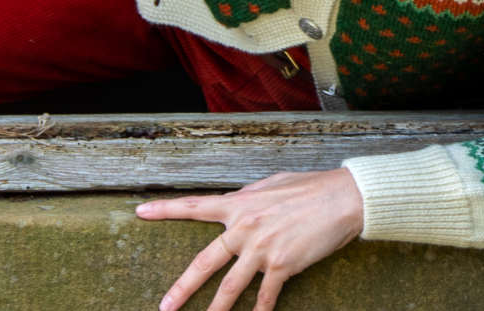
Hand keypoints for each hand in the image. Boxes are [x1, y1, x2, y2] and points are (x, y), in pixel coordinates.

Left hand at [134, 168, 363, 310]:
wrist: (343, 199)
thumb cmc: (309, 188)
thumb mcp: (271, 185)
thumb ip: (248, 197)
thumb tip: (236, 203)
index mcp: (239, 204)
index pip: (194, 206)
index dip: (165, 210)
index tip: (140, 212)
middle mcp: (244, 228)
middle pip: (204, 262)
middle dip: (182, 288)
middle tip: (165, 306)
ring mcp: (262, 249)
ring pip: (231, 287)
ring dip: (215, 310)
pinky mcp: (283, 266)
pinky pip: (265, 296)